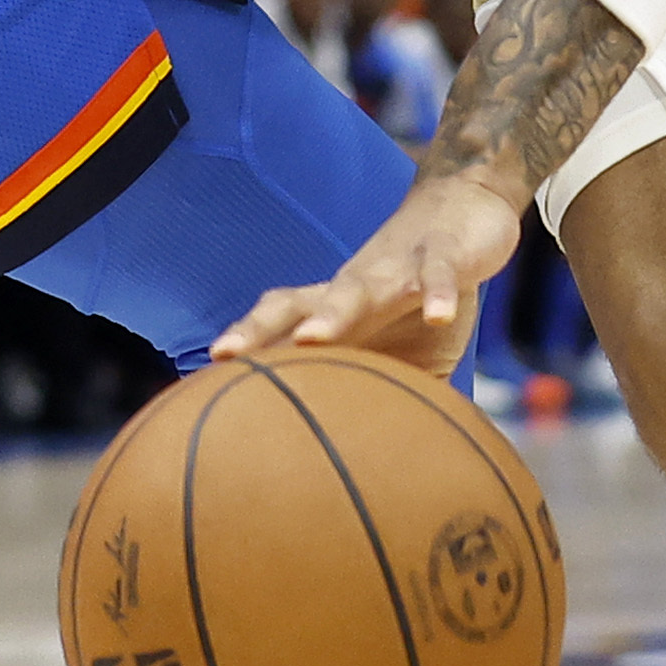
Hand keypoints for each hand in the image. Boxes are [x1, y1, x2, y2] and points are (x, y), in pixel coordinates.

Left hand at [214, 164, 528, 373]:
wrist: (467, 203)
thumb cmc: (424, 290)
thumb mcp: (402, 349)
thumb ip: (384, 392)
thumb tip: (374, 461)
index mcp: (337, 305)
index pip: (276, 324)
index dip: (241, 349)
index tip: (199, 383)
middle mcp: (355, 283)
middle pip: (294, 302)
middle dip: (258, 328)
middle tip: (224, 356)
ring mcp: (397, 267)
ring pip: (358, 287)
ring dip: (333, 311)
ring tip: (310, 338)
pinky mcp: (445, 253)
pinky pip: (437, 274)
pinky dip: (439, 293)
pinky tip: (441, 316)